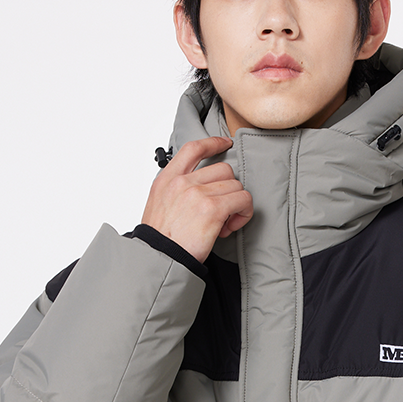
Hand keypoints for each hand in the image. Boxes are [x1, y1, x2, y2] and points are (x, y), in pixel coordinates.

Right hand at [141, 135, 253, 264]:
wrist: (159, 258)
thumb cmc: (160, 239)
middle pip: (223, 169)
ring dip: (236, 204)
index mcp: (167, 179)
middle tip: (221, 211)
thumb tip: (203, 188)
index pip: (194, 148)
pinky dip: (243, 213)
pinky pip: (243, 200)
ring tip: (223, 223)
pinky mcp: (213, 209)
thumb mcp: (159, 203)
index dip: (213, 143)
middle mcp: (183, 182)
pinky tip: (229, 227)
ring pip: (236, 186)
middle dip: (228, 189)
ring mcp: (198, 194)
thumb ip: (177, 190)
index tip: (226, 144)